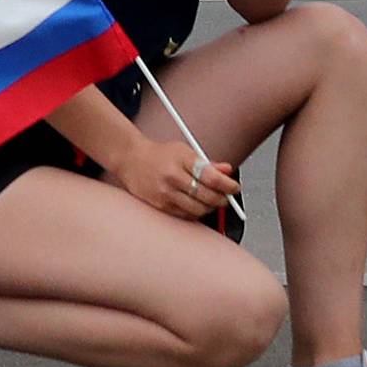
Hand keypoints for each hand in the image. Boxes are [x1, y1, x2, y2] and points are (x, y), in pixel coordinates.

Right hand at [116, 136, 240, 222]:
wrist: (131, 160)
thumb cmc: (159, 154)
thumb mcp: (185, 151)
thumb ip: (208, 163)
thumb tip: (227, 170)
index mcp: (182, 159)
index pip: (212, 177)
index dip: (228, 185)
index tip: (235, 187)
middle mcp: (173, 177)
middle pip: (207, 196)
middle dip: (222, 199)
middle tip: (227, 197)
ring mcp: (165, 194)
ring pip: (198, 210)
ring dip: (210, 208)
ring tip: (212, 200)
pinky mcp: (160, 206)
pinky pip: (186, 216)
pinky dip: (196, 213)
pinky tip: (196, 205)